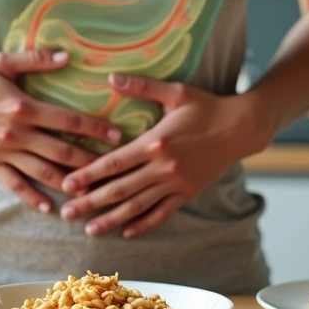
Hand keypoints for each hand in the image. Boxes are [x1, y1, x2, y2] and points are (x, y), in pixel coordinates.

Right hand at [0, 50, 121, 212]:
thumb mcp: (1, 62)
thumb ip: (36, 59)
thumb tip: (68, 56)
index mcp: (24, 107)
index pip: (69, 121)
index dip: (96, 129)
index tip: (117, 136)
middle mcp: (17, 134)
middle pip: (63, 152)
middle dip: (92, 162)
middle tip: (115, 169)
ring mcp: (3, 153)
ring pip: (43, 173)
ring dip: (69, 184)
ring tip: (92, 192)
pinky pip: (16, 185)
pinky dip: (33, 198)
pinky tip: (50, 208)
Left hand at [58, 73, 269, 237]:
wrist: (242, 127)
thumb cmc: (207, 106)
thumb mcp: (175, 91)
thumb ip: (142, 86)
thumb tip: (111, 77)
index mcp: (156, 142)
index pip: (114, 162)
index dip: (88, 175)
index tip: (67, 184)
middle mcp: (164, 167)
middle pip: (120, 189)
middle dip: (91, 202)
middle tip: (67, 213)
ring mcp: (177, 183)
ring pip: (138, 206)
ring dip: (112, 219)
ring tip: (89, 230)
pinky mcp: (188, 192)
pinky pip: (163, 213)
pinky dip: (144, 224)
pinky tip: (127, 231)